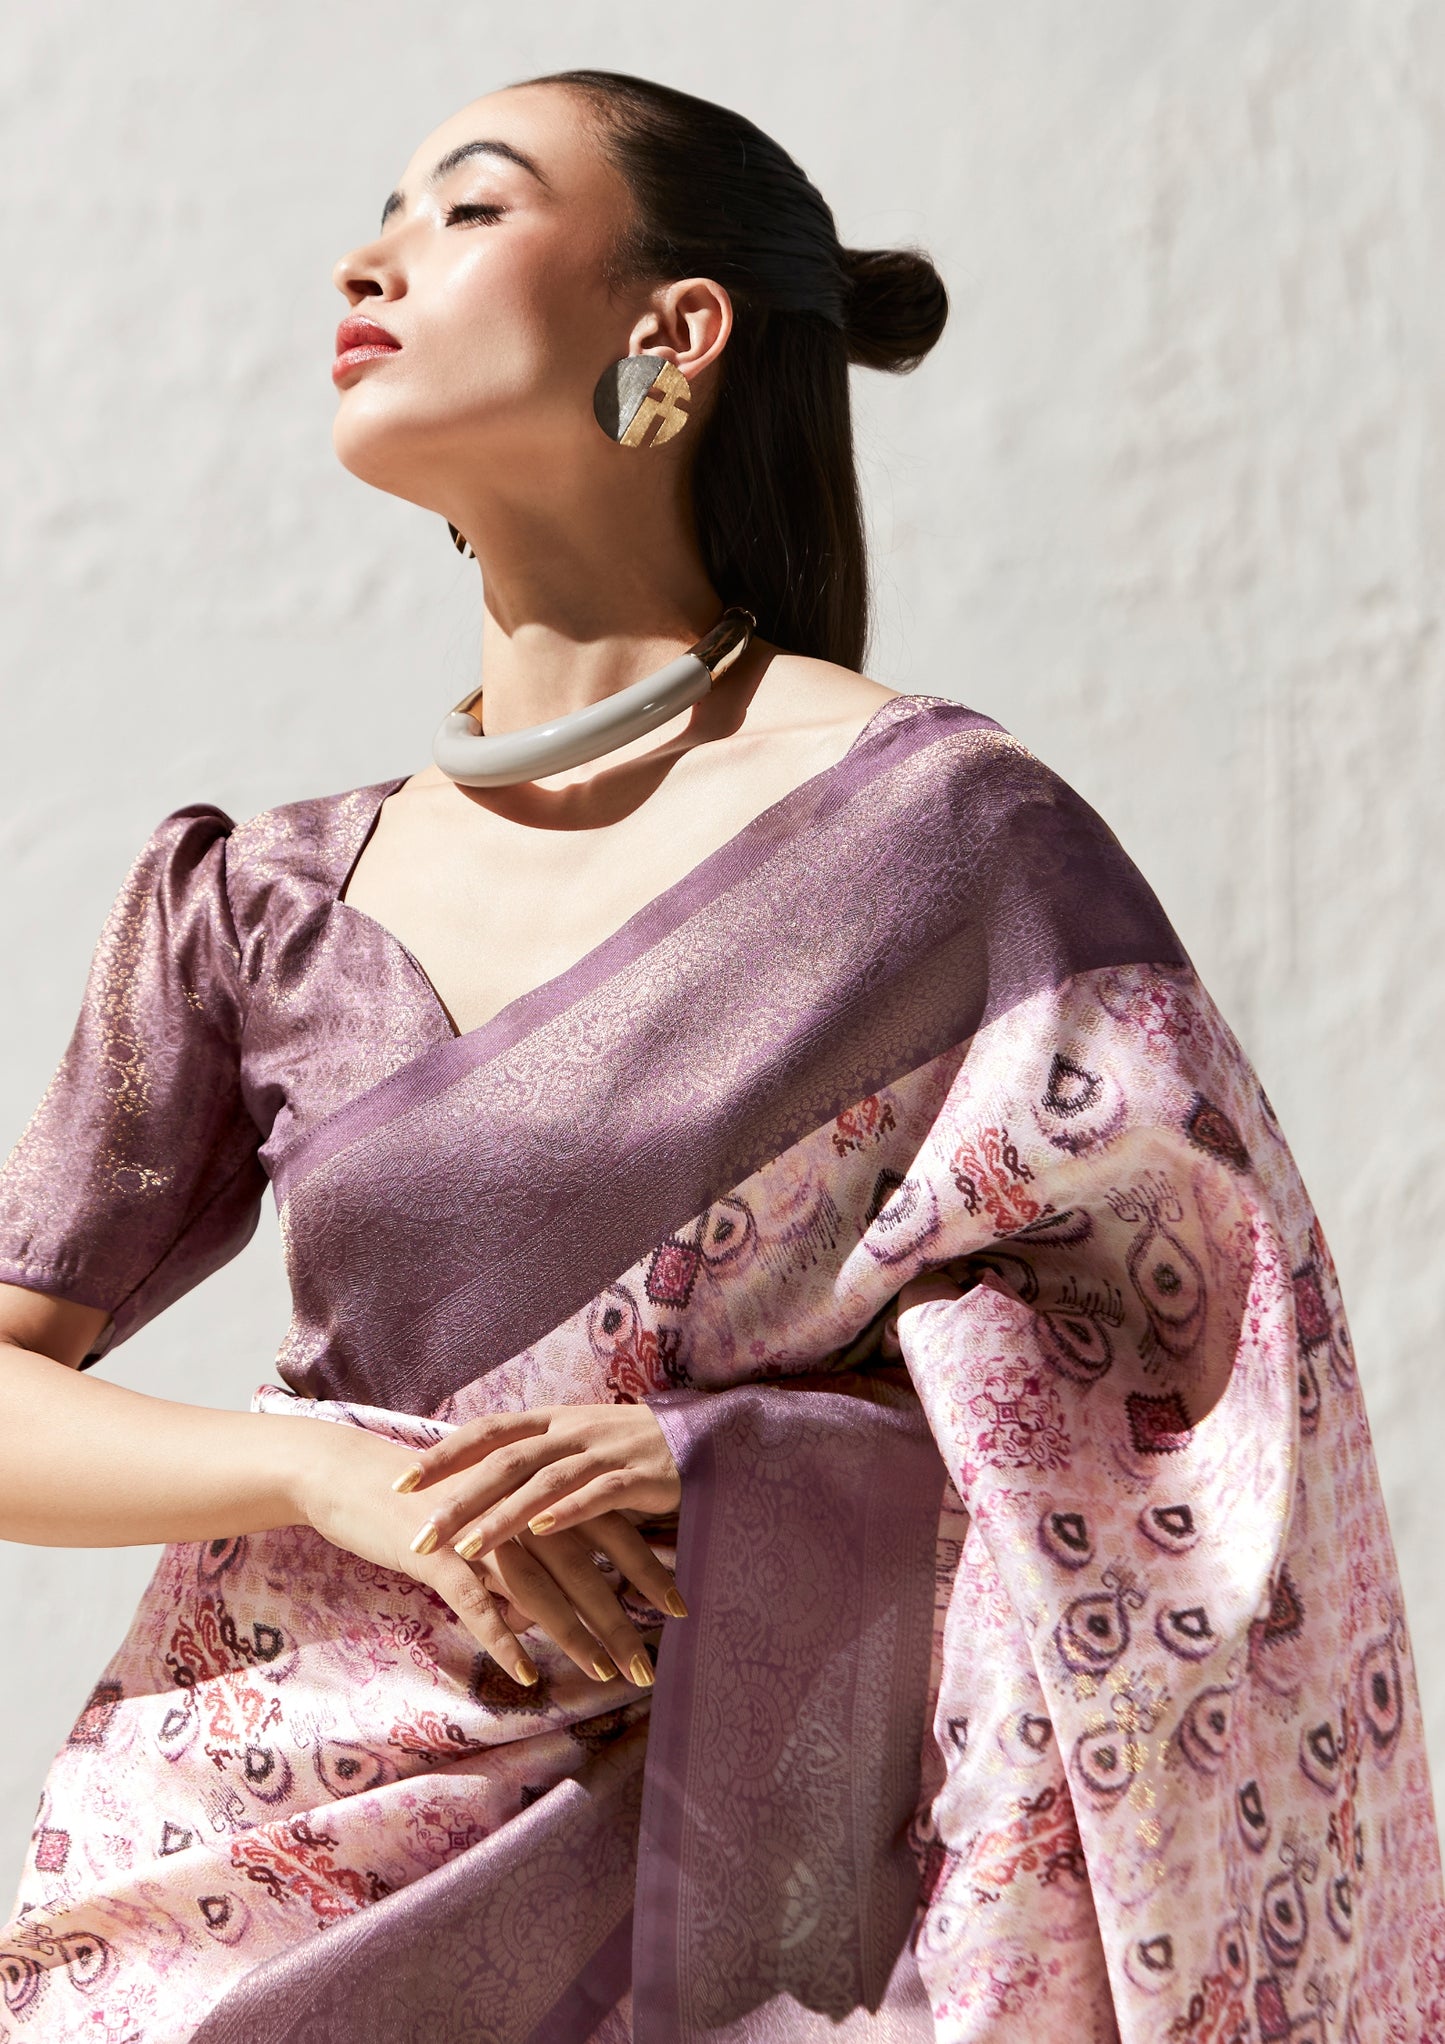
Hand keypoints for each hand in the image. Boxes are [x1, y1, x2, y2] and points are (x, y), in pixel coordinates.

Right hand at [293, 1419, 678, 1689]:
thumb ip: (531, 1555)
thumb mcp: (492, 1520)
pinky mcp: (440, 1554)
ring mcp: (480, 1530)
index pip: (608, 1531)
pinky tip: (529, 1675)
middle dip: (620, 1620)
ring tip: (608, 1675)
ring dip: (577, 1636)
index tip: (681, 1608)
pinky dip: (505, 1639)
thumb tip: (554, 1608)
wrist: (360, 1478)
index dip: (646, 1569)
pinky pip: (479, 1603)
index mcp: (539, 1491)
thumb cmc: (432, 1502)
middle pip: (584, 1568)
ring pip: (541, 1589)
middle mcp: (520, 1508)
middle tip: (651, 1666)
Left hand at [389, 1402, 682, 1562]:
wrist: (708, 1439)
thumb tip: (480, 1493)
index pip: (487, 1432)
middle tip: (420, 1536)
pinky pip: (598, 1492)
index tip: (399, 1483)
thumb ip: (536, 1465)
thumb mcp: (579, 1447)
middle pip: (505, 1460)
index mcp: (554, 1421)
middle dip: (458, 1498)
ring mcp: (606, 1450)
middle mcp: (573, 1430)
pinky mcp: (640, 1475)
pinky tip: (542, 1531)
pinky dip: (568, 1511)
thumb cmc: (634, 1452)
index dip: (443, 1455)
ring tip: (469, 1547)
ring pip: (544, 1480)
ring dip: (503, 1514)